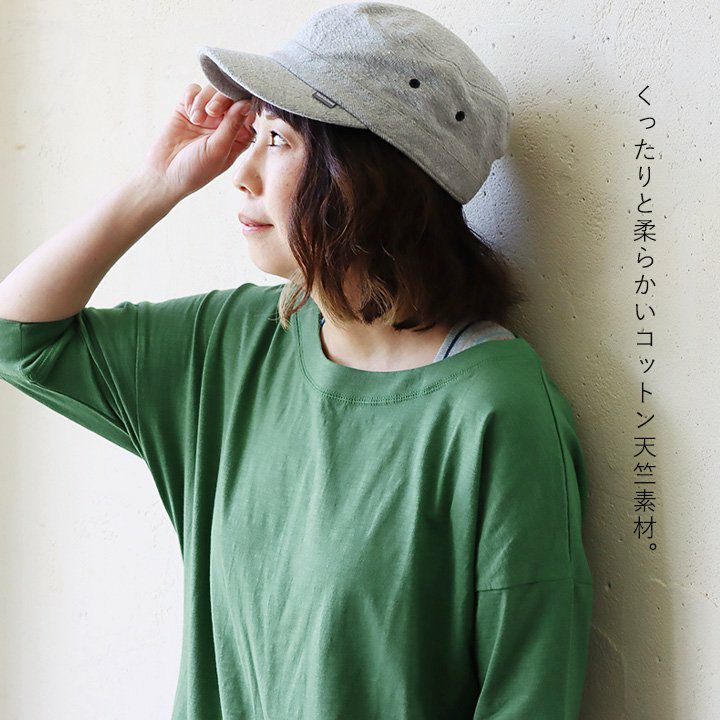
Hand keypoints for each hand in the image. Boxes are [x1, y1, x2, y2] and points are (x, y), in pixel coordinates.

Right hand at [136, 83, 255, 201]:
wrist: (164, 174)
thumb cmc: (196, 170)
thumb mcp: (218, 150)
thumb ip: (233, 125)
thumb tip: (247, 102)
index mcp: (238, 138)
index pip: (248, 113)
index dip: (243, 105)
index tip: (236, 107)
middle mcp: (223, 124)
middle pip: (230, 97)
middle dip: (222, 99)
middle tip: (212, 111)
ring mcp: (205, 115)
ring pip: (212, 91)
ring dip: (204, 100)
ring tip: (196, 119)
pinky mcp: (187, 108)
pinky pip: (194, 90)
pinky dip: (191, 97)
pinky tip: (188, 112)